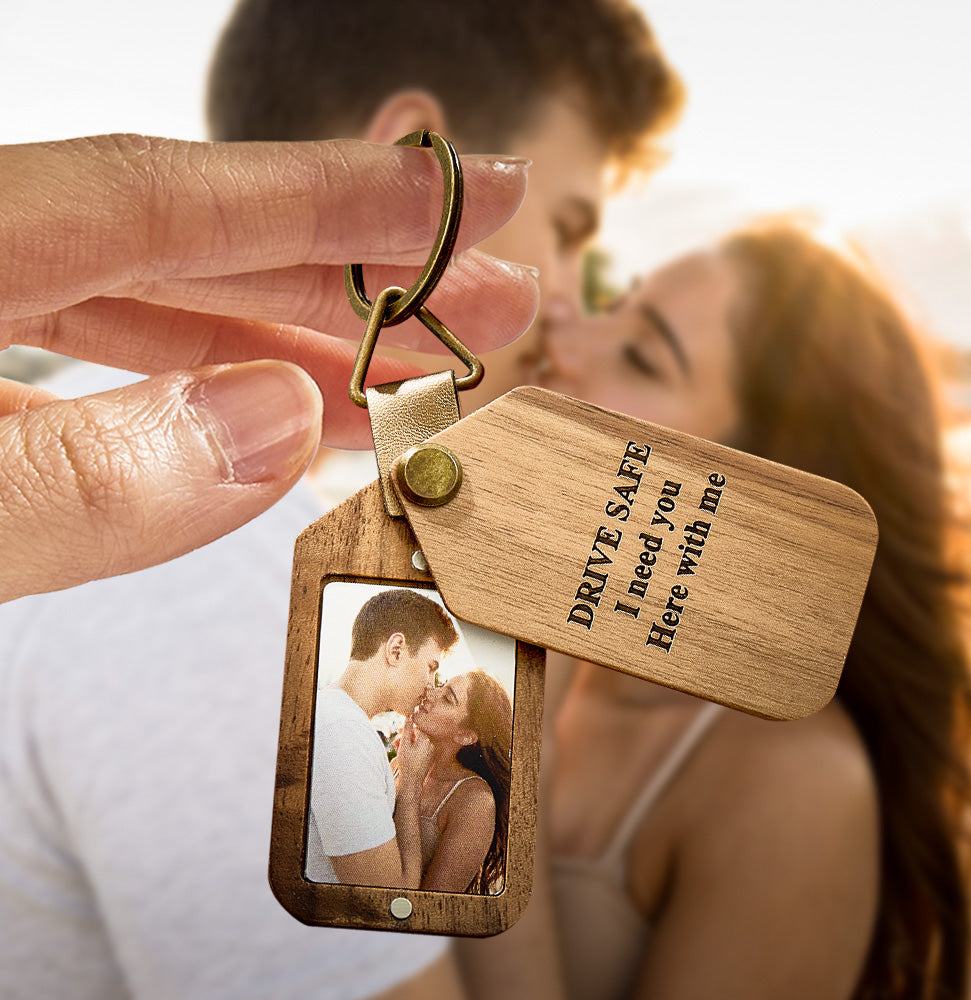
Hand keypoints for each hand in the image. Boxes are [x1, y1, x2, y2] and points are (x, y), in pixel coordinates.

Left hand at [0, 135, 535, 601]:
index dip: (333, 197)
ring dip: (291, 345)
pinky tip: (277, 429)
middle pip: (187, 248)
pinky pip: (96, 383)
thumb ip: (91, 479)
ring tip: (406, 379)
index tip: (469, 198)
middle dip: (353, 278)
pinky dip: (194, 405)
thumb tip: (277, 421)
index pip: (168, 197)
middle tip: (488, 304)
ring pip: (146, 316)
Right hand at [395, 715, 434, 788]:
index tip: (398, 730)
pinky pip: (419, 750)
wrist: (412, 782)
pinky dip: (411, 749)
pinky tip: (402, 753)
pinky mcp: (427, 758)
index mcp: (425, 740)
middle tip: (395, 741)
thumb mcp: (404, 744)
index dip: (406, 729)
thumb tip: (409, 716)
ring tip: (396, 747)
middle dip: (405, 737)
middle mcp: (430, 745)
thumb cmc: (407, 763)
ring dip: (407, 743)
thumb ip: (406, 729)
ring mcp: (429, 752)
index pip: (416, 728)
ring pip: (416, 743)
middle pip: (416, 736)